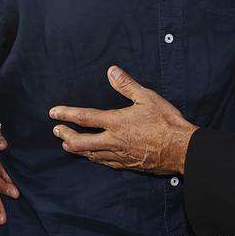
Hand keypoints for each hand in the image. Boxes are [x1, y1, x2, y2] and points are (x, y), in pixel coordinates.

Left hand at [49, 66, 197, 175]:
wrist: (181, 149)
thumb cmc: (166, 122)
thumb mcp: (147, 97)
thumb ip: (127, 85)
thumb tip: (111, 71)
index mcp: (116, 122)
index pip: (84, 118)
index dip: (66, 114)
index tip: (53, 113)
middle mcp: (113, 141)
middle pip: (80, 142)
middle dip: (65, 136)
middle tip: (57, 131)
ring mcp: (119, 155)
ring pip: (90, 155)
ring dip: (76, 149)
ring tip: (68, 145)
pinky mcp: (127, 164)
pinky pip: (105, 163)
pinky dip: (94, 158)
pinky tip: (93, 157)